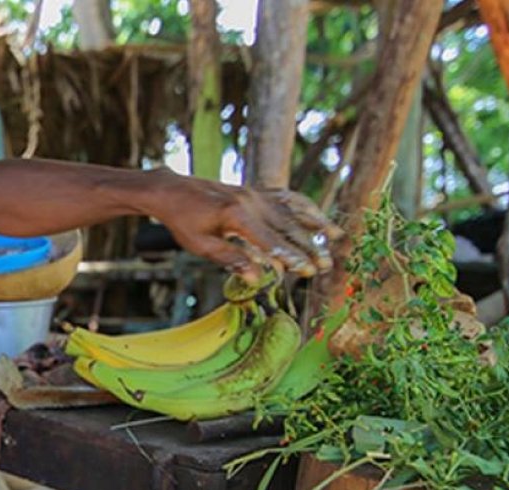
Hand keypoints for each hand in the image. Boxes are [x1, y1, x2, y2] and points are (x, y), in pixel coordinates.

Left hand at [155, 180, 339, 279]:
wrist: (172, 190)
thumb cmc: (182, 221)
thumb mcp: (201, 245)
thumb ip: (230, 259)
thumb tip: (255, 279)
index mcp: (236, 214)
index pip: (270, 240)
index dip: (290, 257)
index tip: (308, 271)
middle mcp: (250, 200)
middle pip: (287, 226)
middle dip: (309, 246)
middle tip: (326, 265)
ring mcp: (255, 193)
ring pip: (292, 210)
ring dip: (315, 224)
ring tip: (336, 237)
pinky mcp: (255, 190)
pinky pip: (285, 197)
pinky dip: (304, 207)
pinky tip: (317, 217)